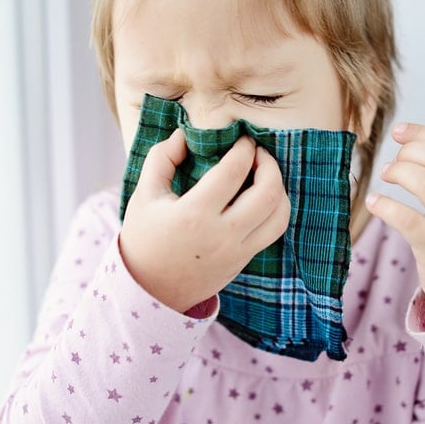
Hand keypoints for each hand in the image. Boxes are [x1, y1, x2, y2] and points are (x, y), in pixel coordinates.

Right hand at [119, 129, 290, 312]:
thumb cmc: (145, 237)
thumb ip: (163, 158)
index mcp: (194, 214)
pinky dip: (277, 209)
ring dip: (279, 187)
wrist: (150, 288)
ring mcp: (237, 250)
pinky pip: (274, 231)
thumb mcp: (145, 194)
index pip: (233, 171)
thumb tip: (184, 135)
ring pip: (279, 214)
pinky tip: (264, 196)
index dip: (244, 149)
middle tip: (258, 152)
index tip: (243, 139)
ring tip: (265, 173)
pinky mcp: (244, 260)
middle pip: (267, 192)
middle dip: (269, 164)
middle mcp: (222, 234)